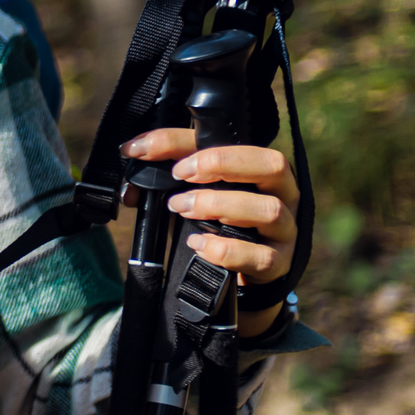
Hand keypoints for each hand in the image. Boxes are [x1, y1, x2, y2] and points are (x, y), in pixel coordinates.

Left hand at [128, 128, 299, 339]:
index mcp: (261, 168)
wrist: (240, 275)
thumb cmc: (218, 225)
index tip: (144, 149)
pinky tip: (198, 244)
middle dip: (221, 164)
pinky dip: (226, 249)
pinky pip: (261, 256)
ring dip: (217, 205)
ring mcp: (285, 230)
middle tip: (179, 174)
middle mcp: (283, 194)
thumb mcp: (194, 196)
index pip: (231, 139)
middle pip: (271, 164)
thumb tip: (129, 182)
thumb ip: (169, 182)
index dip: (183, 140)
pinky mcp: (279, 263)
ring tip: (181, 209)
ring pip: (268, 209)